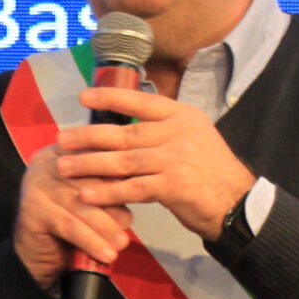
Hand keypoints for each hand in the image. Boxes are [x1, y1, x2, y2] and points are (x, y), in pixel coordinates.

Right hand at [13, 142, 133, 289]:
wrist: (36, 256)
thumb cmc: (68, 225)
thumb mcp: (91, 200)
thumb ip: (109, 187)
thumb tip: (138, 191)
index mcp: (63, 153)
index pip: (95, 156)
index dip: (119, 173)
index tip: (140, 188)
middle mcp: (46, 163)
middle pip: (87, 180)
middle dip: (112, 203)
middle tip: (130, 224)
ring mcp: (35, 183)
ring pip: (80, 204)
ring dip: (104, 226)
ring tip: (121, 243)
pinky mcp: (31, 208)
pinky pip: (68, 225)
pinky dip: (90, 241)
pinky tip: (106, 254)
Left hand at [56, 87, 256, 241]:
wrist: (237, 202)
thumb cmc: (209, 170)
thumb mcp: (193, 137)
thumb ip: (162, 130)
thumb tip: (122, 127)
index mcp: (182, 115)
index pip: (141, 101)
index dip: (110, 98)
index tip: (83, 97)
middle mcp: (179, 132)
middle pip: (125, 133)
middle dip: (89, 137)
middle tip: (62, 140)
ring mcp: (176, 158)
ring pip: (124, 160)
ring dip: (90, 165)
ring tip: (64, 167)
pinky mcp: (174, 185)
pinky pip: (132, 188)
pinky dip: (107, 191)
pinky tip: (86, 194)